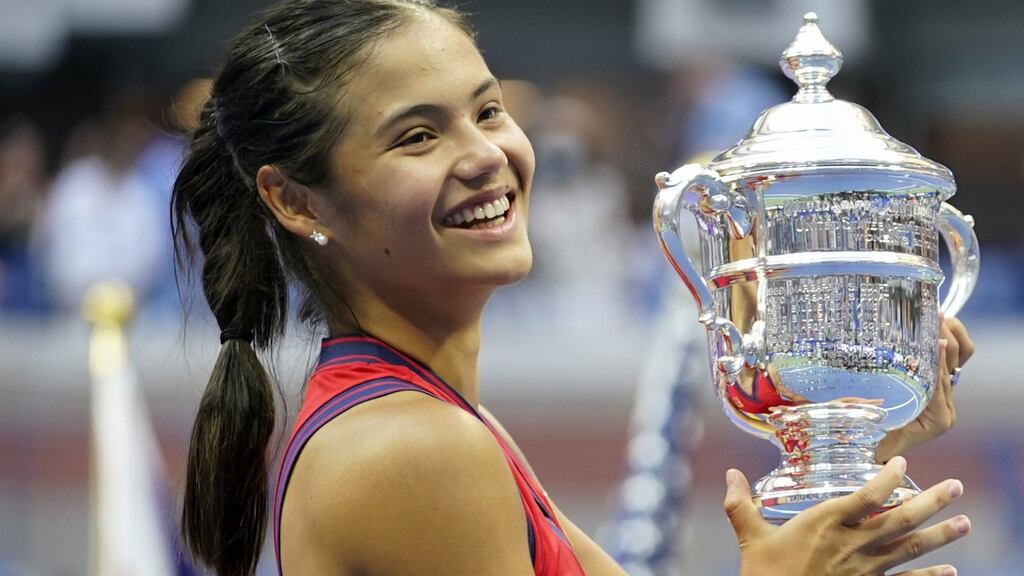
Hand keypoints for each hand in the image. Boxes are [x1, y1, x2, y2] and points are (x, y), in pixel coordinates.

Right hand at [725, 457, 969, 575]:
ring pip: (909, 550)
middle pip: (899, 521)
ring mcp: (864, 571)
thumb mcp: (750, 537)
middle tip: (956, 487)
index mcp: (824, 524)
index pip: (865, 497)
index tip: (902, 463)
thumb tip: (730, 474)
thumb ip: (740, 504)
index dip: (886, 479)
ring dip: (940, 536)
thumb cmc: (764, 575)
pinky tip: (950, 572)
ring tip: (965, 522)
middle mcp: (851, 545)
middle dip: (931, 503)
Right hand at [877, 316, 974, 461]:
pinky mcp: (937, 385)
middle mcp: (945, 406)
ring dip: (951, 336)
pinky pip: (951, 358)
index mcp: (937, 419)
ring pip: (959, 359)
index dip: (937, 361)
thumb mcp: (877, 433)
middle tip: (934, 317)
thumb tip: (864, 412)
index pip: (940, 383)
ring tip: (937, 315)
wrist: (876, 450)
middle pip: (953, 366)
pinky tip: (936, 323)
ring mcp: (943, 395)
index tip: (934, 340)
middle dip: (945, 339)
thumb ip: (880, 425)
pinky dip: (947, 340)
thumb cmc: (873, 443)